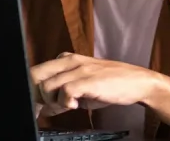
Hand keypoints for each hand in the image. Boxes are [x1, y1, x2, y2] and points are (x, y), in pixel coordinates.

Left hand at [30, 52, 158, 116]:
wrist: (138, 83)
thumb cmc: (113, 84)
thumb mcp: (84, 84)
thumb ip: (63, 91)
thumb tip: (45, 107)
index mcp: (67, 59)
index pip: (36, 70)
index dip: (31, 90)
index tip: (35, 105)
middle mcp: (71, 61)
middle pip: (35, 75)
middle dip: (35, 96)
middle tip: (43, 110)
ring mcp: (79, 69)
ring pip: (46, 86)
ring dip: (52, 102)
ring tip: (66, 107)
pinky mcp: (88, 80)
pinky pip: (64, 92)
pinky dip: (65, 103)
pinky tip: (74, 106)